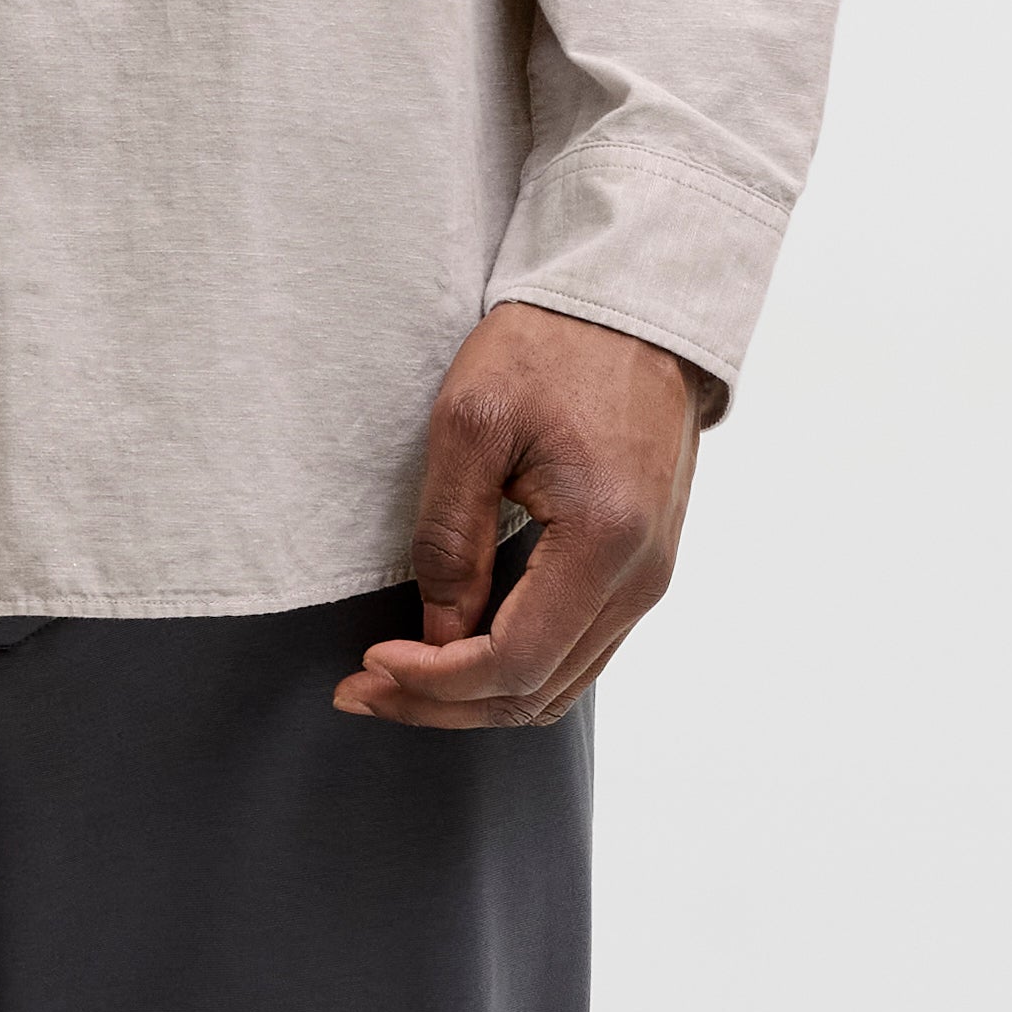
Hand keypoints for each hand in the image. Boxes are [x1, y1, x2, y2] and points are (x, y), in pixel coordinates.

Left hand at [336, 302, 704, 729]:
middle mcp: (642, 577)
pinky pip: (575, 650)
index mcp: (605, 540)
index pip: (513, 661)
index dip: (433, 681)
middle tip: (361, 689)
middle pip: (535, 692)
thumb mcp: (470, 426)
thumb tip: (435, 638)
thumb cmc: (552, 347)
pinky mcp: (642, 568)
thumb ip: (449, 540)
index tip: (368, 663)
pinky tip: (454, 650)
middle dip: (442, 704)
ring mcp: (650, 578)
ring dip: (474, 697)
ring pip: (557, 685)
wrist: (635, 307)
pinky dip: (512, 668)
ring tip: (395, 679)